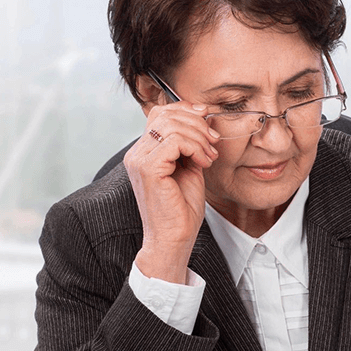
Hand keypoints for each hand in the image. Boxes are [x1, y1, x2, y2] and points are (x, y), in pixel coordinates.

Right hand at [124, 101, 219, 282]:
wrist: (174, 240)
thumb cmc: (181, 211)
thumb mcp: (188, 168)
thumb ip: (189, 144)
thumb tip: (202, 116)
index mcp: (143, 153)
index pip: (160, 114)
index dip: (185, 110)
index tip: (207, 119)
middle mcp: (136, 154)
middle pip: (166, 115)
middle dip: (197, 124)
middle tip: (213, 142)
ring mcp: (139, 160)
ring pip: (171, 125)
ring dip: (199, 137)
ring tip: (209, 156)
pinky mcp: (148, 168)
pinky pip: (175, 141)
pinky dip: (195, 147)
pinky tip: (202, 163)